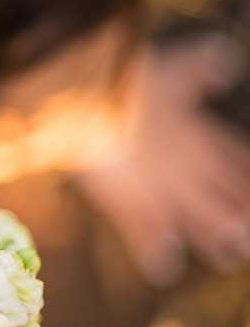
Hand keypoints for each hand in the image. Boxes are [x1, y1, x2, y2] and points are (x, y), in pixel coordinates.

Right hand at [73, 34, 249, 285]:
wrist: (93, 98)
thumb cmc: (126, 79)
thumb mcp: (172, 65)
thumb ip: (200, 65)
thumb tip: (227, 56)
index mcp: (194, 131)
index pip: (232, 156)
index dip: (246, 171)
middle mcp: (186, 164)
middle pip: (224, 192)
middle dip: (241, 210)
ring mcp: (161, 186)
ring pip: (199, 217)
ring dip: (216, 236)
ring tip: (232, 256)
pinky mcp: (130, 201)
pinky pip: (145, 231)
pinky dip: (155, 251)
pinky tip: (165, 270)